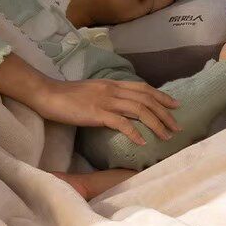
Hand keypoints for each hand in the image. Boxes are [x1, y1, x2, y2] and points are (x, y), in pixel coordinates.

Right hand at [34, 78, 180, 145]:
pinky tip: (142, 142)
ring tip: (166, 137)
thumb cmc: (67, 96)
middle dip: (165, 114)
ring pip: (139, 110)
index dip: (161, 97)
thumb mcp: (93, 91)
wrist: (47, 94)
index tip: (175, 106)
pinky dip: (134, 132)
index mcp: (112, 83)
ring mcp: (105, 101)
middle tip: (177, 127)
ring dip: (156, 124)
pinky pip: (121, 123)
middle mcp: (112, 90)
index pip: (143, 88)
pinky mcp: (96, 113)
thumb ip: (108, 96)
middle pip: (146, 99)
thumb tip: (122, 107)